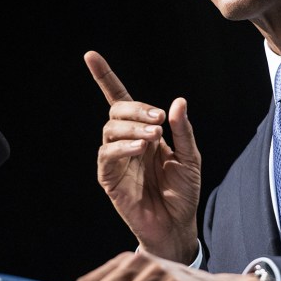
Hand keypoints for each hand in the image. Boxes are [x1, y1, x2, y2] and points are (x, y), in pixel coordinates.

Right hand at [84, 50, 201, 262]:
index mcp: (144, 131)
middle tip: (159, 119)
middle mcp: (127, 142)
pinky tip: (140, 148)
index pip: (120, 100)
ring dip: (131, 127)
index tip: (90, 55)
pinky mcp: (110, 179)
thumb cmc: (183, 192)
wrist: (177, 225)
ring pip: (110, 130)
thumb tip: (177, 102)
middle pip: (117, 112)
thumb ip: (183, 130)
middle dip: (136, 109)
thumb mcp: (190, 156)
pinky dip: (123, 147)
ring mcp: (117, 160)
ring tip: (154, 135)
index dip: (105, 78)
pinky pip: (107, 155)